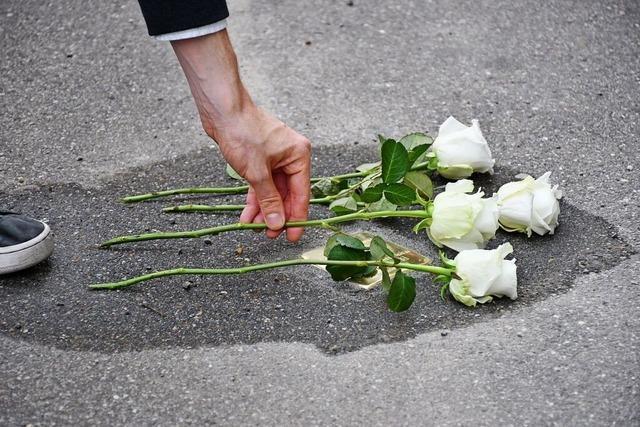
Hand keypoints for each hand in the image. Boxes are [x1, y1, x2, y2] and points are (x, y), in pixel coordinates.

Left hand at [214, 105, 310, 241]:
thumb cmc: (243, 132)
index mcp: (299, 155)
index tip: (292, 236)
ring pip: (272, 191)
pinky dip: (255, 198)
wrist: (221, 110)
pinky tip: (248, 214)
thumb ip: (268, 200)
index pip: (301, 193)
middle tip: (269, 234)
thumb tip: (277, 223)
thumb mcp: (257, 172)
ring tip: (255, 227)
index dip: (296, 217)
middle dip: (277, 214)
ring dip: (264, 209)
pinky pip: (261, 184)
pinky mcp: (259, 159)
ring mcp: (275, 158)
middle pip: (287, 194)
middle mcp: (291, 157)